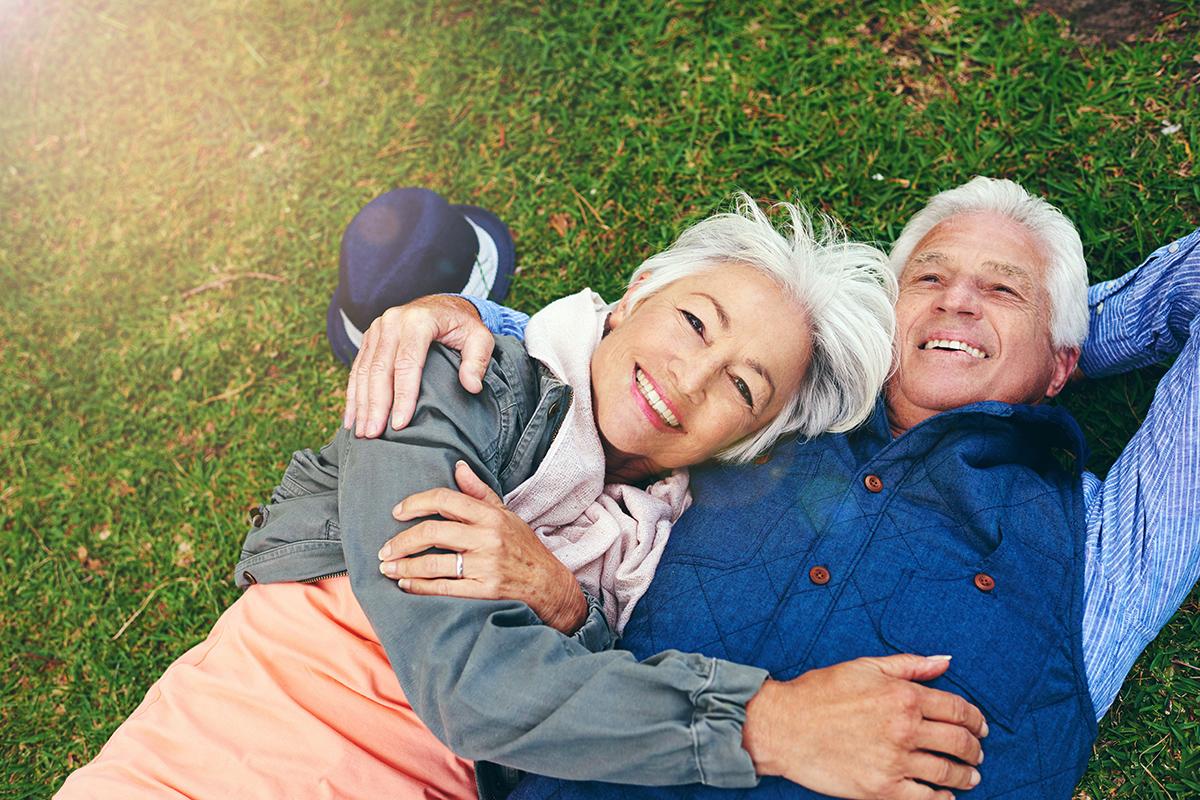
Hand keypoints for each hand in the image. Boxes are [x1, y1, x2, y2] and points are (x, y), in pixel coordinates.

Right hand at [343, 295, 494, 436]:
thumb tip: (471, 386)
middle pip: (380, 369)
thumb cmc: (463, 326)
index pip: (407, 363)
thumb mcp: (480, 338)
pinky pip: (357, 368)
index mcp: (419, 320)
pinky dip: (354, 395)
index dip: (403, 396)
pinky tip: (352, 418)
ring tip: (362, 433)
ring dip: (361, 404)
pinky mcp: (370, 338)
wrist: (444, 306)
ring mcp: (377, 328)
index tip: (400, 424)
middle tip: (373, 435)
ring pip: (364, 370)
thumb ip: (478, 361)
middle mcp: (393, 321)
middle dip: (376, 405)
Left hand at [378, 461, 588, 633]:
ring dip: (404, 567)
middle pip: (432, 532)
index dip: (416, 503)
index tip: (398, 512)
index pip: (445, 499)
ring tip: (388, 567)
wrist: (549, 586)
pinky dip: (419, 587)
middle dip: (402, 540)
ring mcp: (485, 567)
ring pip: (433, 563)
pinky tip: (405, 585)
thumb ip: (479, 492)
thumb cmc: (524, 548)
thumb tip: (458, 466)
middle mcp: (487, 538)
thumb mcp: (506, 515)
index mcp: (490, 516)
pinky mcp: (484, 592)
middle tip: (385, 548)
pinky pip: (443, 589)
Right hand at [742, 654, 987, 798]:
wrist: (784, 726)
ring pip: (947, 772)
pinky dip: (942, 799)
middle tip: (978, 753)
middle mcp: (904, 728)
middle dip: (975, 749)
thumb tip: (945, 662)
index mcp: (903, 695)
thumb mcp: (865, 667)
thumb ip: (909, 665)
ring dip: (965, 776)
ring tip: (970, 777)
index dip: (975, 719)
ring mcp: (894, 760)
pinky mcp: (882, 788)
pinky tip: (946, 796)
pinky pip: (925, 799)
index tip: (979, 727)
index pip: (957, 709)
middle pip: (959, 742)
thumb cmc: (819, 693)